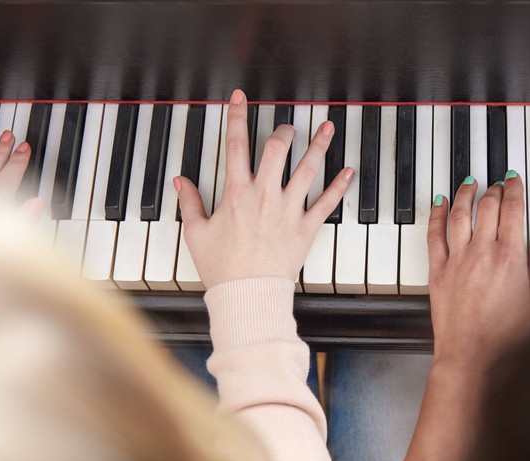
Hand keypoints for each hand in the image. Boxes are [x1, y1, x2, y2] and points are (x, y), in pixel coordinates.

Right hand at [176, 90, 353, 287]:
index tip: (241, 98)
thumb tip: (181, 182)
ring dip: (319, 145)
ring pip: (308, 169)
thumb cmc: (222, 267)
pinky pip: (327, 202)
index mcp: (237, 193)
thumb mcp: (196, 233)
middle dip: (283, 131)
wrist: (247, 294)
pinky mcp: (306, 228)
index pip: (236, 144)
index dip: (238, 116)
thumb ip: (190, 203)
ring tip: (327, 128)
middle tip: (287, 127)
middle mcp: (265, 195)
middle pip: (278, 149)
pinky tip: (349, 171)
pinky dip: (340, 186)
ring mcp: (288, 210)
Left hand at [427, 173, 529, 367]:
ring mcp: (457, 259)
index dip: (513, 191)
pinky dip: (437, 215)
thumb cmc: (507, 337)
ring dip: (466, 194)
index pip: (512, 210)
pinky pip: (435, 235)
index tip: (513, 181)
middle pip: (487, 208)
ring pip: (460, 214)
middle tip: (497, 183)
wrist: (471, 356)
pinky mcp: (438, 271)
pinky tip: (439, 203)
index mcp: (511, 256)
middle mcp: (482, 251)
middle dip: (493, 190)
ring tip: (470, 182)